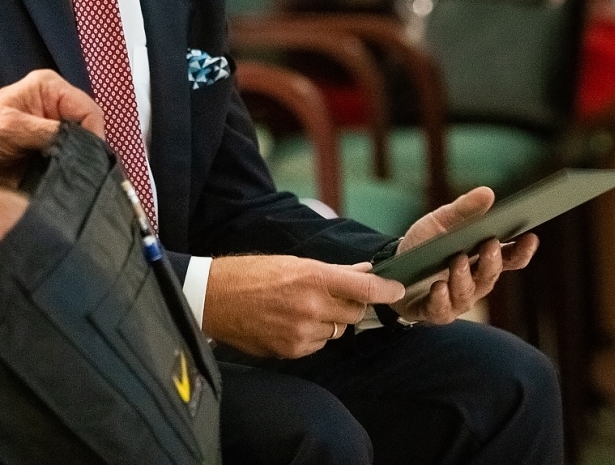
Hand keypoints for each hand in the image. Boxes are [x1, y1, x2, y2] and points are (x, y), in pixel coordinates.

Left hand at [0, 70, 102, 185]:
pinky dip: (67, 173)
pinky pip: (68, 163)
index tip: (88, 160)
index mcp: (51, 89)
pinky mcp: (48, 151)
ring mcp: (53, 130)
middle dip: (86, 152)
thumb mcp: (12, 127)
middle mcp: (56, 107)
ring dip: (76, 164)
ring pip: (81, 149)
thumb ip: (49, 133)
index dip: (93, 136)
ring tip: (69, 179)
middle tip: (79, 173)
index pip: (89, 111)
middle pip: (89, 131)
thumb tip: (81, 148)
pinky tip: (61, 182)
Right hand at [201, 255, 404, 358]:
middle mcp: (311, 306)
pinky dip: (311, 336)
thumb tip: (364, 270)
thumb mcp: (294, 263)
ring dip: (327, 322)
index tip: (398, 290)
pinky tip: (289, 323)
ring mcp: (302, 332)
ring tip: (299, 309)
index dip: (385, 289)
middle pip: (353, 313)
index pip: (363, 286)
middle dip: (347, 306)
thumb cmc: (253, 274)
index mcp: (313, 277)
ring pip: (336, 332)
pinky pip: (317, 345)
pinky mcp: (292, 350)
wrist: (216, 299)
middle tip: (327, 296)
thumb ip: (333, 271)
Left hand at [391, 186, 536, 324]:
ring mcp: (456, 300)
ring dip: (463, 277)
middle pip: (489, 276)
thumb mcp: (440, 222)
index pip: (510, 259)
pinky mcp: (435, 312)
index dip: (522, 251)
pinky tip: (438, 286)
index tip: (531, 237)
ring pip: (467, 293)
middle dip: (491, 261)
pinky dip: (441, 298)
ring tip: (458, 260)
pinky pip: (442, 309)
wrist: (393, 268)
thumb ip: (464, 210)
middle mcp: (474, 283)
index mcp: (481, 260)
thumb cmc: (424, 245)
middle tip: (490, 244)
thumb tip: (488, 193)